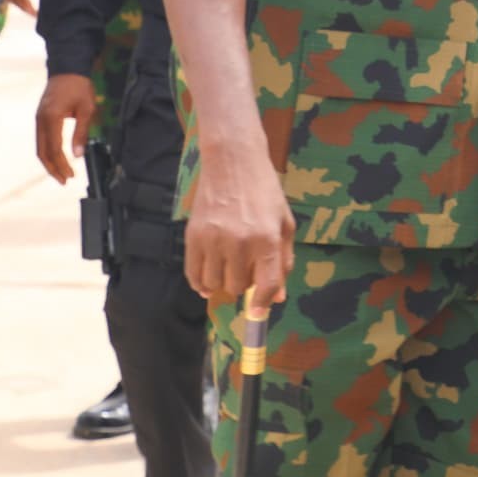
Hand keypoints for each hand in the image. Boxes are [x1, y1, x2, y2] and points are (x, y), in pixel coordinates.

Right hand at [34, 73, 98, 183]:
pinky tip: (57, 159)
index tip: (72, 176)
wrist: (67, 68)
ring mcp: (38, 119)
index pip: (55, 149)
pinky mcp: (40, 118)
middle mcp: (41, 120)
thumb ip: (81, 133)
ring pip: (40, 148)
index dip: (62, 165)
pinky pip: (41, 140)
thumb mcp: (86, 109)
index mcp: (52, 118)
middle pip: (43, 152)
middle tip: (65, 181)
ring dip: (49, 163)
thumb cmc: (79, 87)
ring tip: (61, 174)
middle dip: (53, 169)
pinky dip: (47, 152)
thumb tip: (78, 156)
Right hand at [183, 141, 296, 305]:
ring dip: (222, 284)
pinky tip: (207, 281)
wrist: (232, 162)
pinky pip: (192, 275)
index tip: (258, 314)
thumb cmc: (264, 191)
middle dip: (243, 286)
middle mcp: (239, 242)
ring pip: (214, 284)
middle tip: (246, 270)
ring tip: (228, 269)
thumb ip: (283, 260)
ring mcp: (213, 240)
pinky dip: (200, 284)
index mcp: (267, 239)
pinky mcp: (193, 237)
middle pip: (237, 288)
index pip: (265, 285)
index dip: (262, 305)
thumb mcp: (284, 222)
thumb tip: (276, 297)